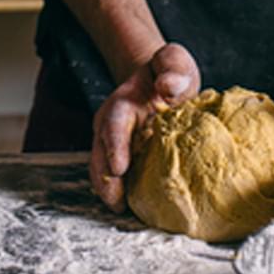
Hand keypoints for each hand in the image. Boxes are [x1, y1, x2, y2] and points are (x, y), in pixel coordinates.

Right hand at [90, 43, 200, 211]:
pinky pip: (116, 179)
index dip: (114, 147)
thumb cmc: (169, 73)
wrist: (159, 82)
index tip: (119, 168)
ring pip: (102, 170)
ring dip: (110, 192)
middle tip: (116, 203)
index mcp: (122, 103)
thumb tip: (169, 88)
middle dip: (104, 179)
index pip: (113, 124)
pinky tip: (135, 211)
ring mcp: (113, 145)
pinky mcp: (122, 158)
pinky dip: (122, 194)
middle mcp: (110, 127)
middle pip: (100, 154)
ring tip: (124, 212)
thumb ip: (172, 67)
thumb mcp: (173, 61)